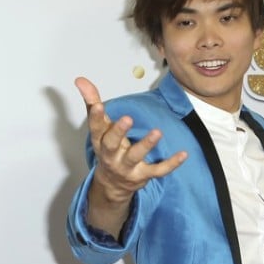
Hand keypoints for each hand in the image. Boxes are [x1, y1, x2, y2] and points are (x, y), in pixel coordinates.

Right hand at [75, 76, 187, 203]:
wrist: (112, 184)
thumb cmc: (107, 149)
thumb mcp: (99, 126)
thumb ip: (92, 101)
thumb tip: (80, 80)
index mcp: (100, 141)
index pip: (95, 128)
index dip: (95, 117)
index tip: (98, 105)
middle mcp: (111, 155)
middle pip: (111, 144)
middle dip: (118, 132)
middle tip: (127, 118)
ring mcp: (127, 167)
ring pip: (135, 156)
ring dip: (146, 145)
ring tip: (157, 132)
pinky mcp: (142, 175)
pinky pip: (157, 170)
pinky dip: (171, 164)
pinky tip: (183, 154)